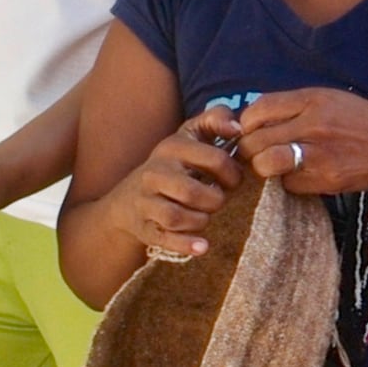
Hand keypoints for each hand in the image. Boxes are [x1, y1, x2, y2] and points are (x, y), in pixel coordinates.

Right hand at [74, 110, 247, 273]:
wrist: (128, 200)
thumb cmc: (173, 166)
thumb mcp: (190, 136)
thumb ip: (216, 120)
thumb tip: (239, 127)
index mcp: (172, 147)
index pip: (216, 160)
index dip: (233, 174)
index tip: (233, 181)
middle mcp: (155, 172)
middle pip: (194, 192)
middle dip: (216, 201)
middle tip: (217, 201)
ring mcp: (145, 201)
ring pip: (178, 217)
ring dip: (201, 221)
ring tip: (204, 217)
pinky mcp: (143, 227)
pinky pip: (166, 239)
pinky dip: (187, 245)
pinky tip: (203, 246)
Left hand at [232, 88, 367, 200]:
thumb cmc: (359, 121)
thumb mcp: (328, 99)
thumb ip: (292, 106)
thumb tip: (251, 119)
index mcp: (312, 100)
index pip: (258, 110)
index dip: (246, 123)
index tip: (250, 130)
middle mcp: (314, 125)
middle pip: (255, 140)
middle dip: (249, 149)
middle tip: (256, 153)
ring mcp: (319, 154)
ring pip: (265, 164)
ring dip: (263, 167)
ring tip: (271, 166)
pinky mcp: (325, 180)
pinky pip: (288, 184)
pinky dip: (289, 182)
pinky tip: (302, 175)